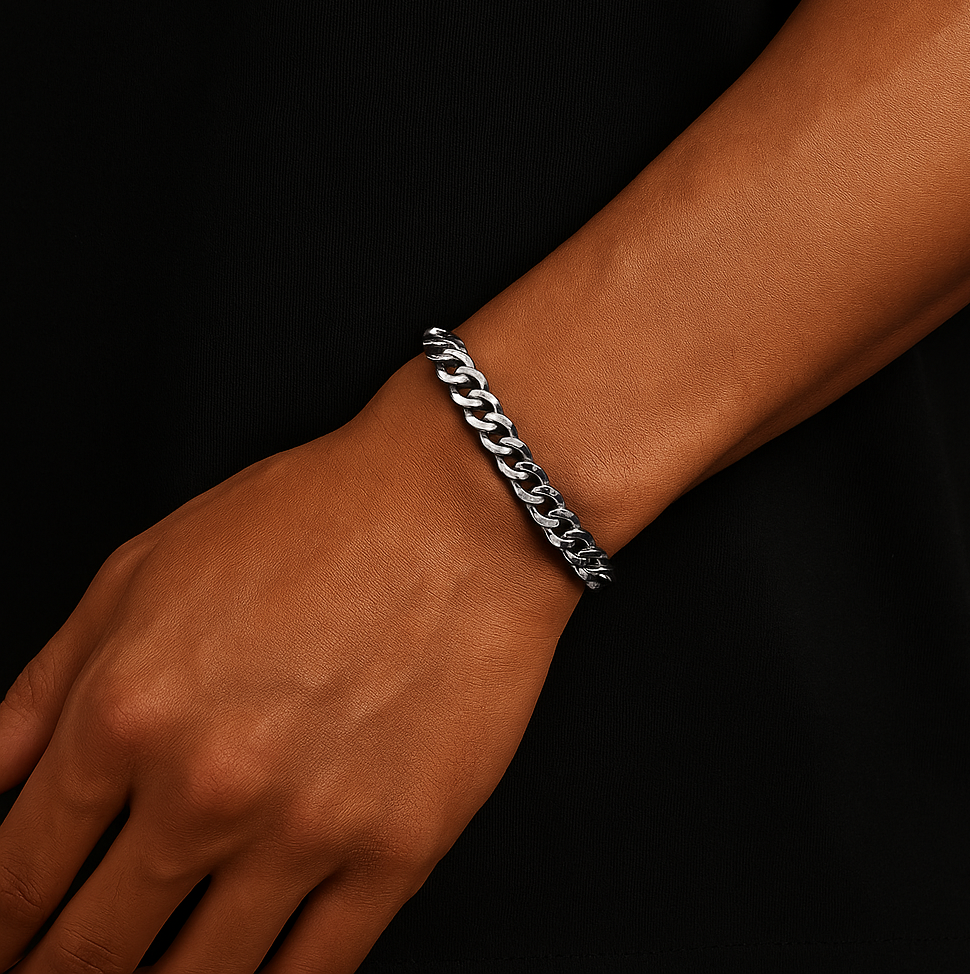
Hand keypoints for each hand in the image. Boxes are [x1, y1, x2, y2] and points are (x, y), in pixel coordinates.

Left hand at [0, 365, 581, 972]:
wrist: (457, 507)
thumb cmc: (316, 521)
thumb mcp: (140, 573)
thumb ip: (39, 695)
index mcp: (125, 714)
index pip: (16, 881)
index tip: (6, 947)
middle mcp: (207, 787)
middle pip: (89, 952)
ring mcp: (308, 828)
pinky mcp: (397, 849)